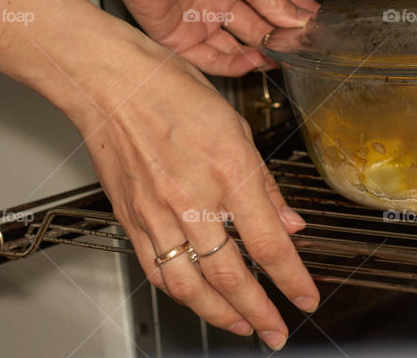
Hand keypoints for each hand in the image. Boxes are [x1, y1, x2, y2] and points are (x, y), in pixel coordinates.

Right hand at [69, 27, 318, 348]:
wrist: (109, 83)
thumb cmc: (172, 90)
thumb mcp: (237, 127)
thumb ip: (264, 183)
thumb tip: (290, 221)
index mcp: (230, 171)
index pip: (268, 242)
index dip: (292, 279)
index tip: (306, 298)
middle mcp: (193, 198)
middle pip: (232, 274)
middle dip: (259, 312)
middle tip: (276, 333)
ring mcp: (158, 213)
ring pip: (192, 284)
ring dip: (221, 314)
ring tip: (242, 327)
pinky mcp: (131, 220)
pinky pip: (157, 270)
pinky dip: (181, 294)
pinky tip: (198, 301)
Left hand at [108, 0, 317, 75]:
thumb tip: (298, 18)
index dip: (297, 12)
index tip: (318, 26)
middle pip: (259, 26)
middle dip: (281, 37)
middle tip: (303, 47)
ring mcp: (200, 20)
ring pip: (238, 47)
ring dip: (261, 54)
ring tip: (282, 56)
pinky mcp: (179, 39)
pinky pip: (211, 59)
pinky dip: (235, 64)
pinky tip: (255, 61)